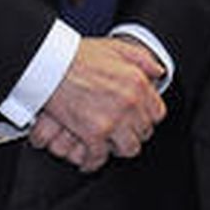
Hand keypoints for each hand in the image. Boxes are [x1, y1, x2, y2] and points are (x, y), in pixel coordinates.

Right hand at [36, 37, 165, 170]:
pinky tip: (89, 157)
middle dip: (133, 132)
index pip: (157, 113)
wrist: (51, 64)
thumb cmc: (79, 56)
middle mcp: (130, 103)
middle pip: (143, 132)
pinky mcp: (92, 134)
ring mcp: (112, 120)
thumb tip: (158, 72)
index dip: (147, 117)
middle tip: (121, 131)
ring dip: (118, 147)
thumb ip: (143, 60)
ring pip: (128, 148)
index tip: (139, 118)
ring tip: (109, 143)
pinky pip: (99, 157)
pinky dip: (93, 160)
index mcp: (138, 83)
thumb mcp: (118, 48)